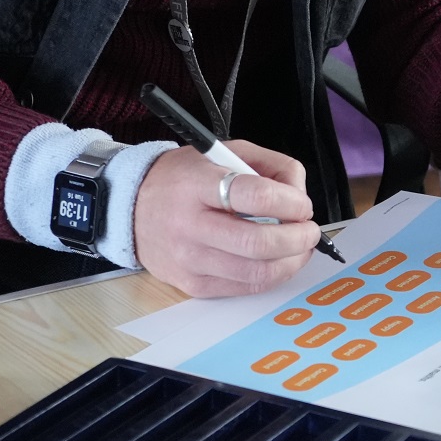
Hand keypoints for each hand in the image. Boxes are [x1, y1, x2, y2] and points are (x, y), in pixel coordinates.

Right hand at [133, 140, 321, 297]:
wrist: (131, 207)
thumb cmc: (183, 179)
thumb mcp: (224, 153)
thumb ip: (270, 165)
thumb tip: (300, 193)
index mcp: (197, 184)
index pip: (255, 196)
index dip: (291, 202)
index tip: (302, 205)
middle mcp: (189, 225)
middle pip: (259, 243)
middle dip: (298, 238)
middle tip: (309, 231)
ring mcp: (189, 259)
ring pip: (257, 273)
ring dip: (292, 261)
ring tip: (299, 247)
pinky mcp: (192, 284)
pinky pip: (245, 288)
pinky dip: (271, 276)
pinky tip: (277, 261)